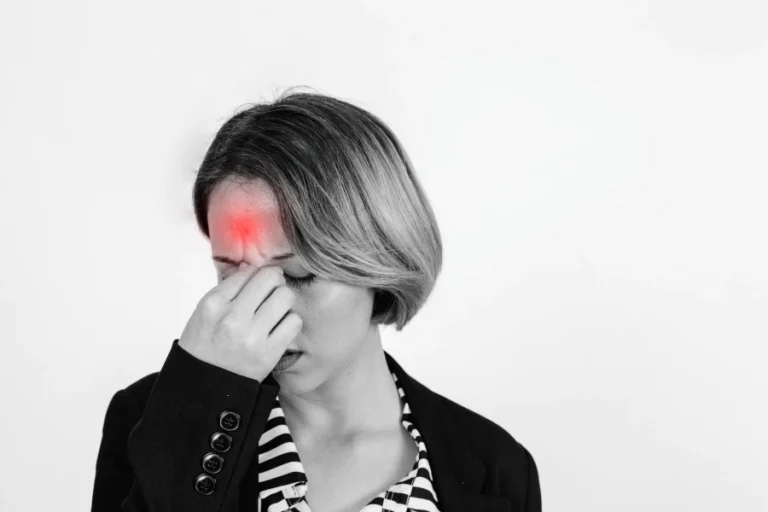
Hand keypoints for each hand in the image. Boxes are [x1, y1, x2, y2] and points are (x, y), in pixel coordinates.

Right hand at [178, 264, 301, 381]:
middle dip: (275, 282)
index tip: (259, 282)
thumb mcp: (205, 312)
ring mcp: (252, 337)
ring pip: (286, 297)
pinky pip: (294, 322)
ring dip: (283, 302)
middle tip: (272, 291)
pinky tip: (279, 328)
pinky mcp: (269, 353)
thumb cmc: (205, 345)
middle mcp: (232, 318)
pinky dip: (290, 322)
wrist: (205, 387)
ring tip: (274, 311)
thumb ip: (228, 289)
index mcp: (214, 304)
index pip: (248, 272)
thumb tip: (253, 268)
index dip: (257, 275)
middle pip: (271, 279)